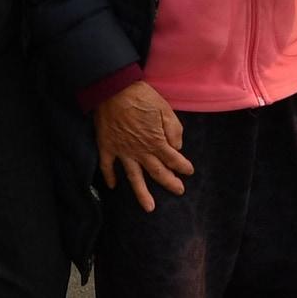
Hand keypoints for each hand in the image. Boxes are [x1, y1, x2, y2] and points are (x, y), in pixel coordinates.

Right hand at [94, 80, 194, 212]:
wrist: (113, 89)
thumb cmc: (141, 96)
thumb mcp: (165, 108)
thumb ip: (174, 130)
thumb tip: (176, 147)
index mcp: (156, 141)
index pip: (174, 159)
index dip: (183, 166)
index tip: (189, 171)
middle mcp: (140, 151)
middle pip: (157, 172)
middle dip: (169, 183)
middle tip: (178, 191)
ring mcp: (123, 151)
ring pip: (134, 177)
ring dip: (142, 193)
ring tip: (149, 208)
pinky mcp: (107, 147)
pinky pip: (108, 166)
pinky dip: (109, 177)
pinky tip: (112, 186)